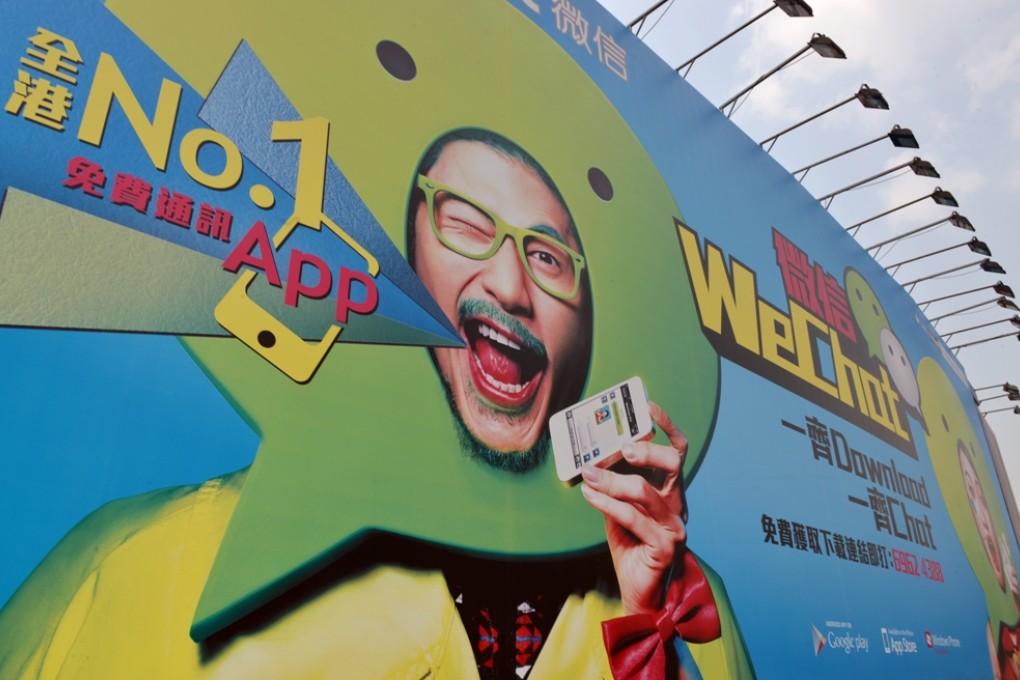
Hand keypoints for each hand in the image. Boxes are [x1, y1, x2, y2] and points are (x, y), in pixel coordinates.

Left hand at [580, 401, 687, 616]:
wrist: (638, 590)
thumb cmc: (630, 544)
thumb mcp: (619, 505)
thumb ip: (614, 483)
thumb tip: (592, 457)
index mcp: (670, 490)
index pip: (678, 450)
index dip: (666, 426)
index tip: (646, 407)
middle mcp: (678, 503)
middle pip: (673, 464)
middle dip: (645, 451)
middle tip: (620, 448)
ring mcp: (675, 524)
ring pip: (645, 491)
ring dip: (611, 481)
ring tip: (589, 475)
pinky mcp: (665, 545)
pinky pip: (633, 517)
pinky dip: (607, 504)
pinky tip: (591, 496)